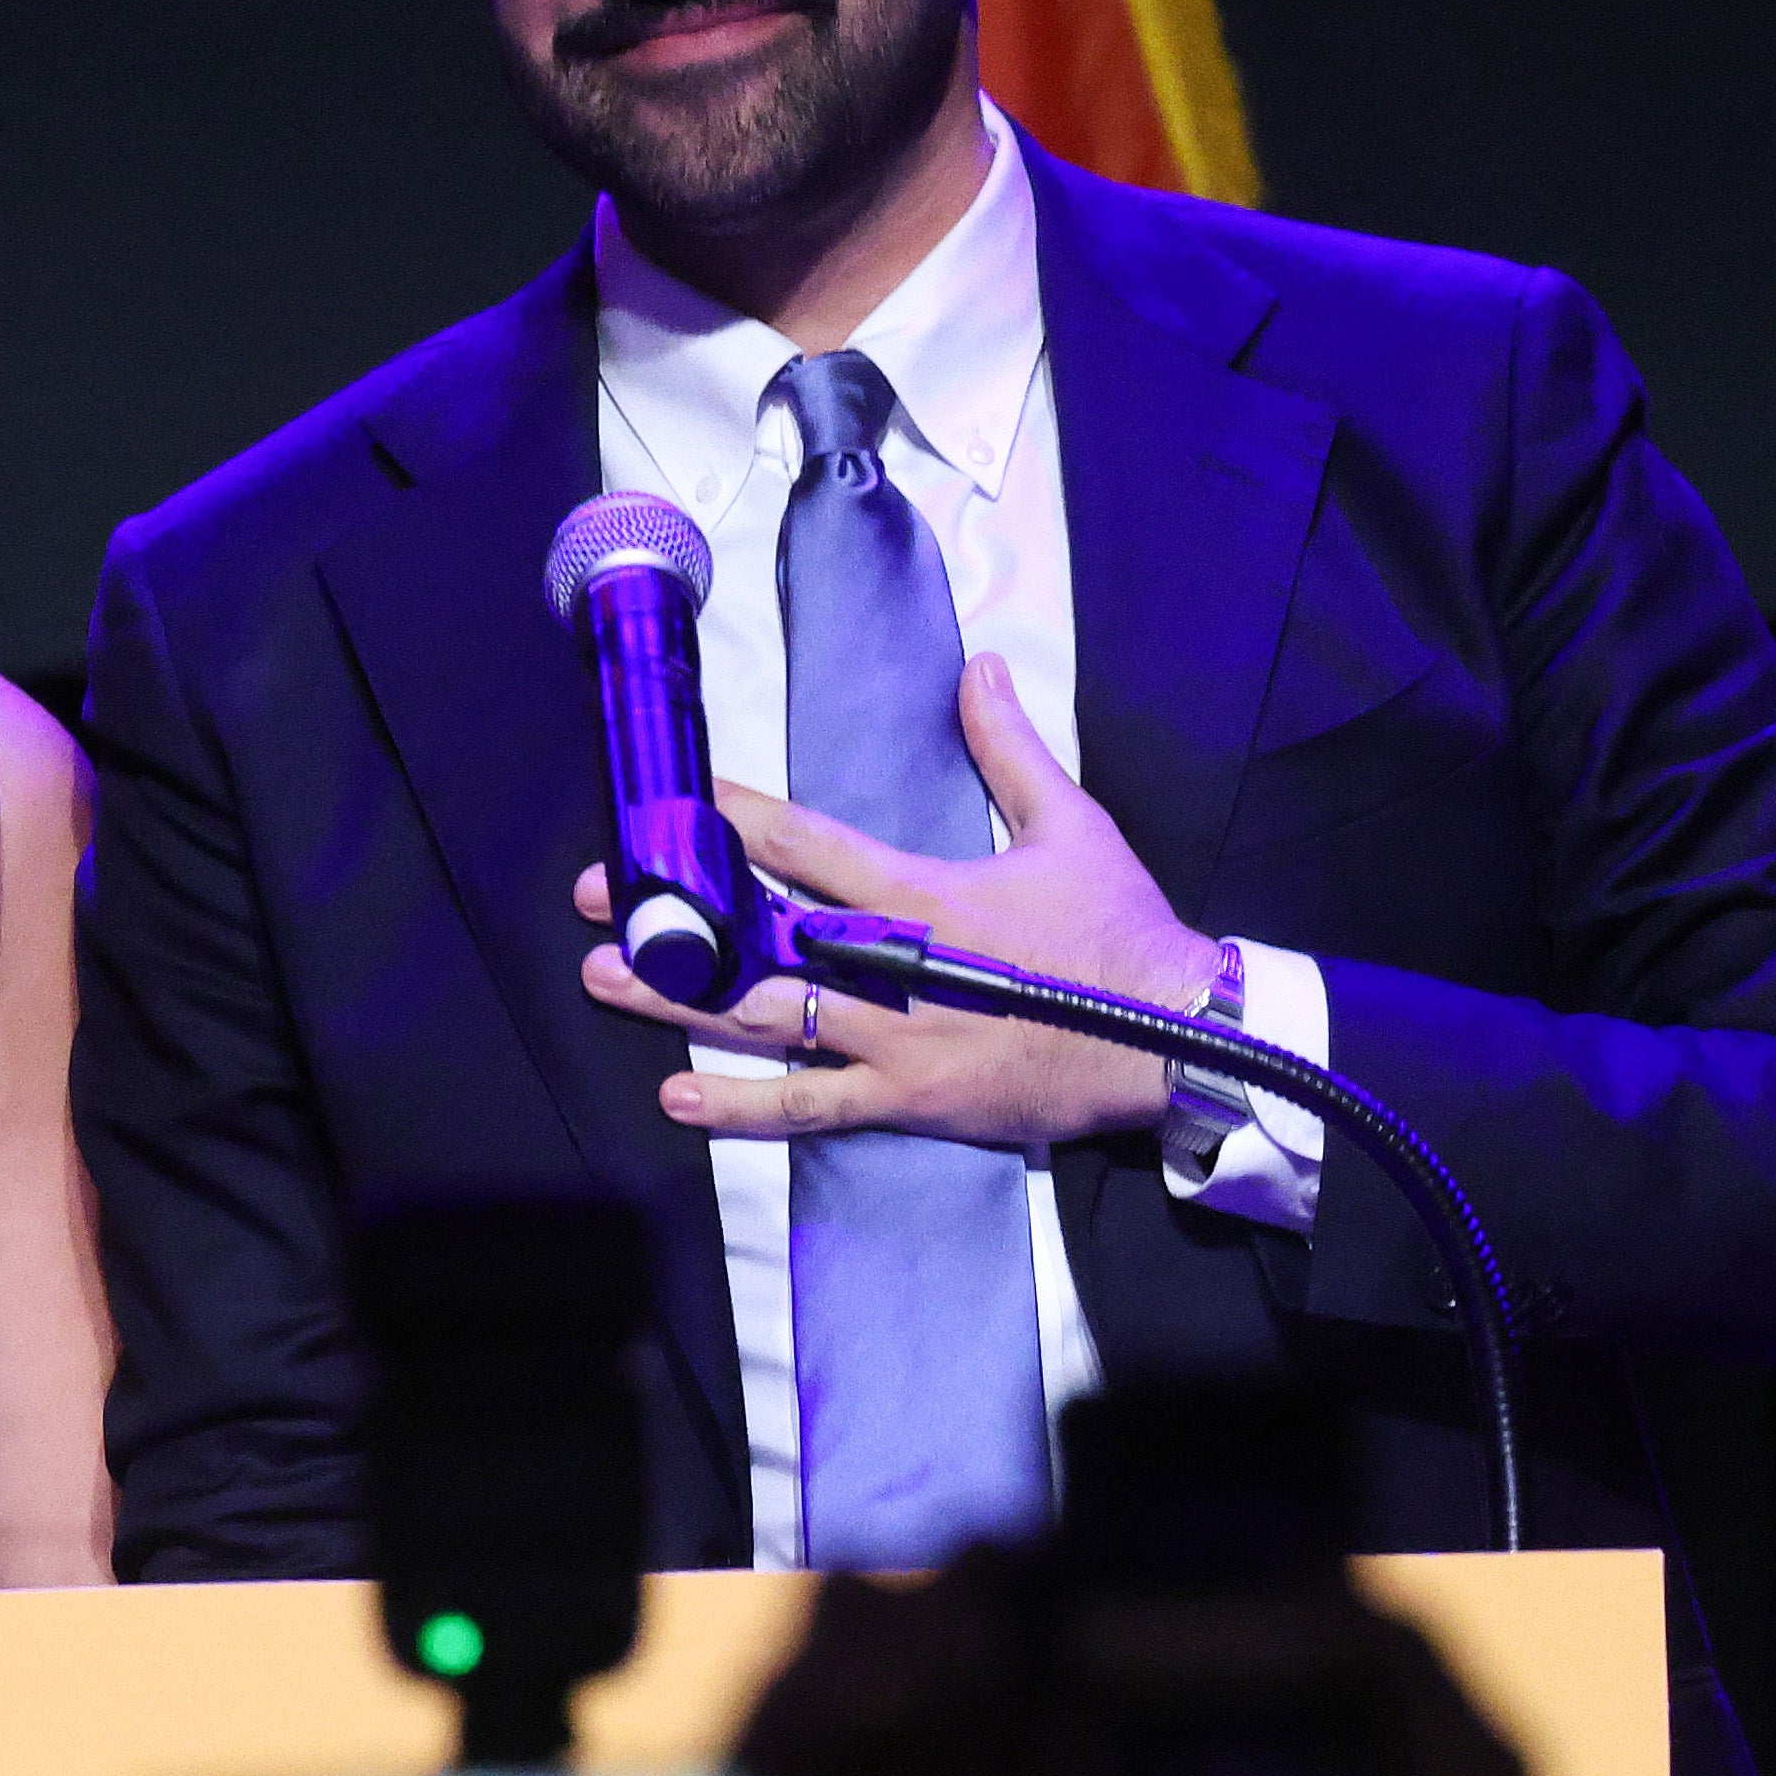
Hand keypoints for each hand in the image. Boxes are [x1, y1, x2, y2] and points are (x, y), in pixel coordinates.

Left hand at [573, 652, 1224, 1147]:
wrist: (1176, 1039)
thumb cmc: (1121, 933)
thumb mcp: (1070, 824)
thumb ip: (1009, 747)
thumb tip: (981, 667)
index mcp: (922, 890)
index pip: (803, 842)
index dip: (728, 819)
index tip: (665, 803)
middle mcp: (892, 963)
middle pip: (758, 934)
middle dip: (673, 915)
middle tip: (599, 897)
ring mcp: (894, 1038)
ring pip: (763, 1017)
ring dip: (677, 999)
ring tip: (605, 979)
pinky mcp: (909, 1101)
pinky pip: (808, 1109)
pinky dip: (738, 1108)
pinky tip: (676, 1093)